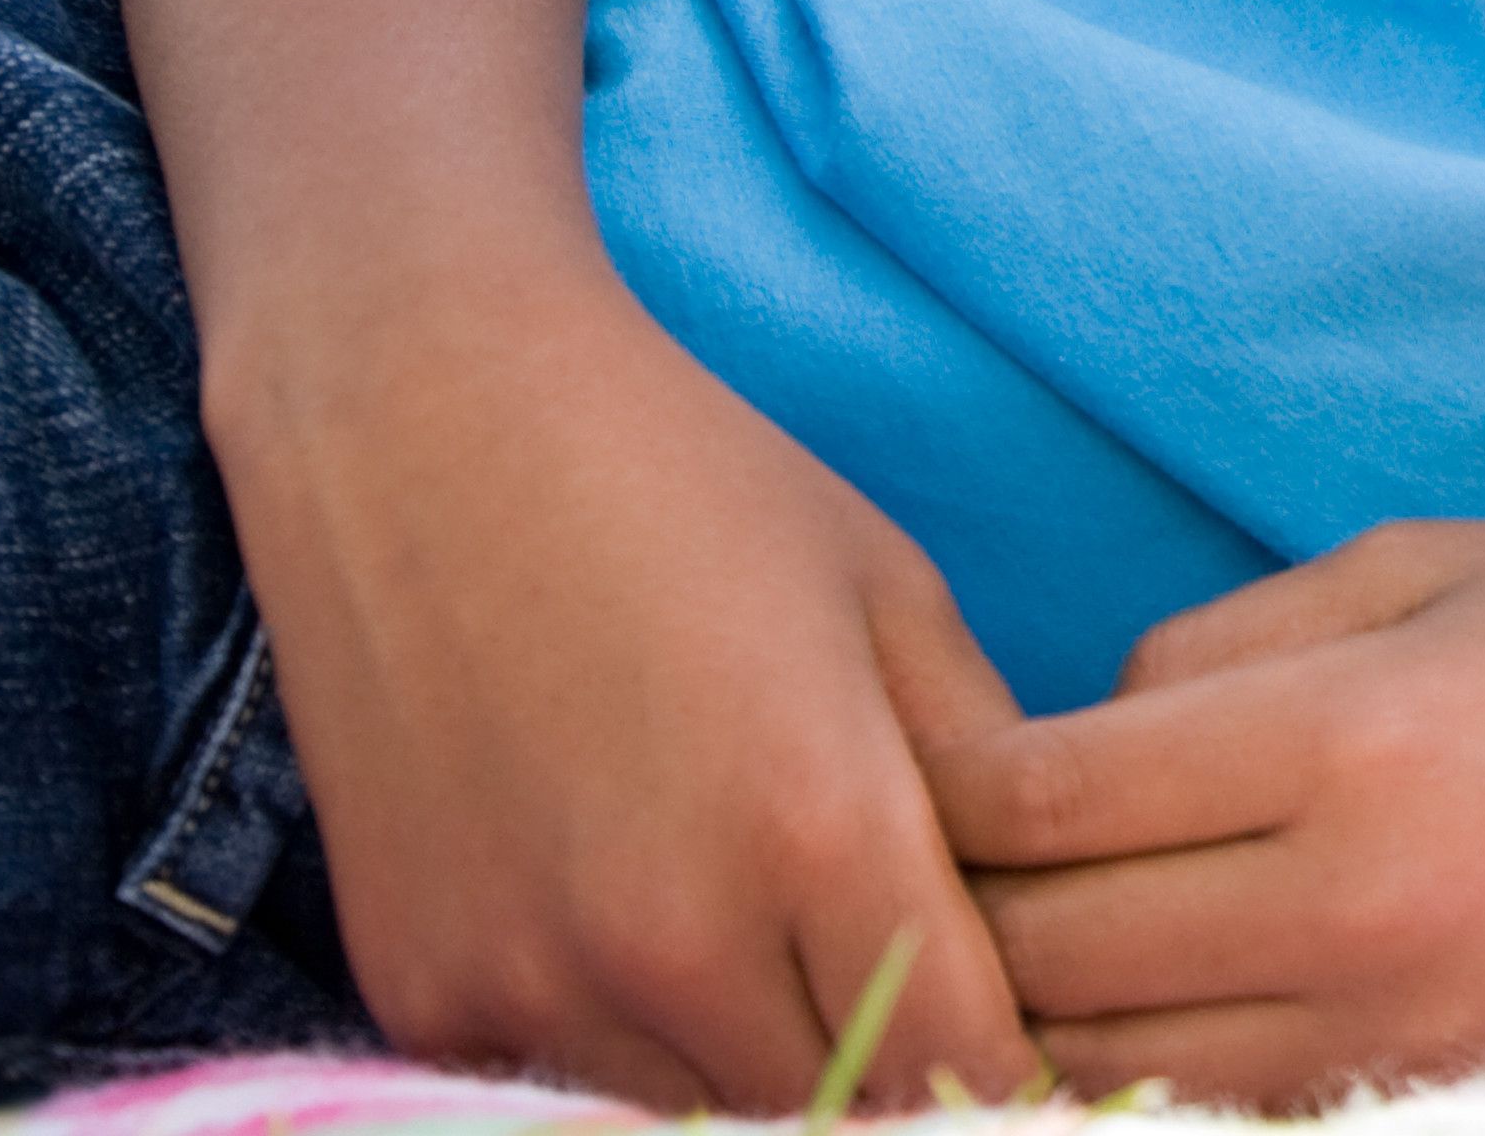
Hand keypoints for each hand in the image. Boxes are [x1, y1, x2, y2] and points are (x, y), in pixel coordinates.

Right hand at [215, 286, 1038, 1108]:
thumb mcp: (894, 605)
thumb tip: (1062, 929)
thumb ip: (989, 790)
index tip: (1047, 1063)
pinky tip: (662, 966)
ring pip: (701, 1125)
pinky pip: (568, 1093)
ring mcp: (530, 980)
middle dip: (902, 1095)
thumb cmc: (695, 486)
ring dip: (766, 1086)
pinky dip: (635, 1063)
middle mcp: (672, 937)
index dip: (1019, 1085)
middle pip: (837, 1122)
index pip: (964, 1067)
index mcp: (822, 830)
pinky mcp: (424, 991)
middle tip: (929, 1026)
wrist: (423, 419)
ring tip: (795, 983)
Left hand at [937, 521, 1484, 1103]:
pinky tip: (1140, 1005)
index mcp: (1353, 739)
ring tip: (1020, 938)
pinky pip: (1212, 1112)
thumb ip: (1232, 638)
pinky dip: (1140, 1070)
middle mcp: (1357, 906)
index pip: (1043, 799)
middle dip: (961, 902)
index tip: (932, 747)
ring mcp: (1394, 1030)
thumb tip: (1081, 729)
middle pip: (1042, 950)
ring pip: (1103, 1062)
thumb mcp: (1440, 563)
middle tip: (939, 851)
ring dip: (1034, 1006)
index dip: (947, 779)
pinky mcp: (1430, 1097)